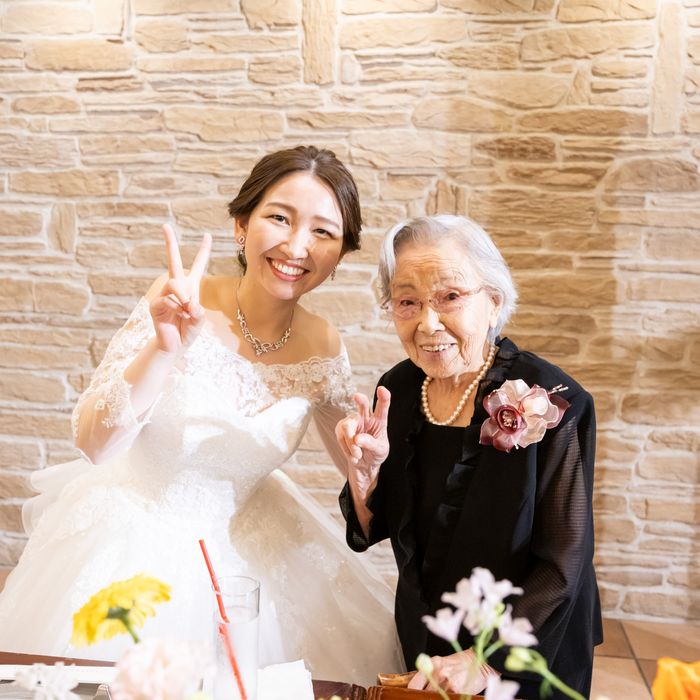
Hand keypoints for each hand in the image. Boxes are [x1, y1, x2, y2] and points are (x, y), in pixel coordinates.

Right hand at [149, 224, 211, 354]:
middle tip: (165, 226)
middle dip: (170, 243)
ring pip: (174, 284)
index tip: (207, 235)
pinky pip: (168, 300)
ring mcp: (164, 294)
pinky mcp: (156, 304)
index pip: (198, 265)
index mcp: (191, 287)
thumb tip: (189, 302)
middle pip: (173, 261)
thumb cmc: (188, 331)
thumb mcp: (199, 320)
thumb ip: (198, 310)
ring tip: (188, 310)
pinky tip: (180, 316)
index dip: (203, 251)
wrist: (175, 346)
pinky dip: (178, 309)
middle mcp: (176, 287)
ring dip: (184, 296)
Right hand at [335, 386, 390, 487]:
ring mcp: (353, 422)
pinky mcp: (341, 429)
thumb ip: (371, 443)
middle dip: (360, 400)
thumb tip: (357, 439)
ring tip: (358, 455)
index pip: (382, 407)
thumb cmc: (375, 453)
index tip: (382, 390)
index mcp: (379, 420)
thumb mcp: (379, 450)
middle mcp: (366, 417)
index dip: (383, 398)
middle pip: (363, 405)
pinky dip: (347, 449)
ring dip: (351, 444)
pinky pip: (341, 437)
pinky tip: (354, 456)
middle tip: (358, 397)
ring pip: (347, 426)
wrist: (365, 464)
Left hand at [408, 649, 497, 693]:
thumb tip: (418, 686)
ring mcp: (447, 681)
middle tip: (426, 697)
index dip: (412, 693)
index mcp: (433, 663)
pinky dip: (444, 697)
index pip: (415, 683)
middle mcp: (438, 671)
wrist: (480, 663)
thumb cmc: (462, 663)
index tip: (411, 696)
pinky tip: (448, 695)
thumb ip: (431, 673)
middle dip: (424, 696)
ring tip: (441, 694)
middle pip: (423, 692)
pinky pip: (445, 697)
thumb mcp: (444, 663)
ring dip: (435, 697)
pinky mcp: (456, 689)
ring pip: (434, 696)